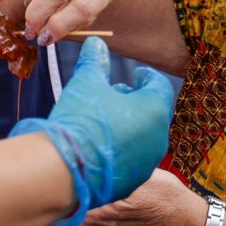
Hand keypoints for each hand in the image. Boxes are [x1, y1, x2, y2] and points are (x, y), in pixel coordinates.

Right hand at [10, 37, 174, 225]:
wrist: (66, 171)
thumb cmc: (81, 121)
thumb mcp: (86, 83)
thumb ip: (94, 61)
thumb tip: (96, 43)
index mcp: (154, 109)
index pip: (158, 86)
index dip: (146, 77)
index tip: (137, 74)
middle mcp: (158, 137)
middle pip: (152, 112)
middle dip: (135, 101)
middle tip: (117, 94)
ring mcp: (147, 163)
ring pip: (143, 137)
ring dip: (129, 126)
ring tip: (106, 119)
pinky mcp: (133, 182)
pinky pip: (131, 159)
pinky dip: (121, 149)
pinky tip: (100, 145)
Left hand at [81, 169, 206, 225]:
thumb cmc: (170, 198)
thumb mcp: (148, 175)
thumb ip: (120, 167)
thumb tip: (98, 151)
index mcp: (107, 212)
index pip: (72, 192)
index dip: (72, 175)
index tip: (78, 160)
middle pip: (70, 204)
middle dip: (75, 186)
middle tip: (81, 167)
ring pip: (75, 214)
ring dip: (80, 199)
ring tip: (92, 182)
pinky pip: (83, 223)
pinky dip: (87, 211)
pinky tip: (100, 198)